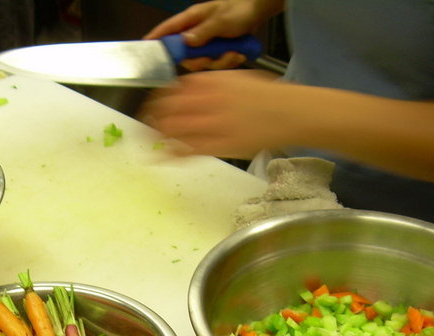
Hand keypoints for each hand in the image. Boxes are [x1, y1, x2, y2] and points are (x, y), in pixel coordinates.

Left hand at [141, 69, 292, 158]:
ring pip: (172, 130)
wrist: (288, 113)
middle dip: (152, 118)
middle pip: (167, 109)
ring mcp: (211, 124)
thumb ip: (212, 83)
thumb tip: (190, 89)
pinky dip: (168, 154)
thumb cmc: (267, 96)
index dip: (159, 99)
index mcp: (211, 82)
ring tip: (148, 143)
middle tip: (145, 126)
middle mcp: (207, 101)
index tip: (153, 105)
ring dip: (156, 136)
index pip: (174, 89)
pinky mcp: (217, 146)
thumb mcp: (237, 79)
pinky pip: (186, 151)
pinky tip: (159, 158)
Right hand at [143, 0, 281, 70]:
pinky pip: (216, 64)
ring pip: (203, 62)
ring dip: (219, 61)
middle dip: (201, 61)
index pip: (168, 29)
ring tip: (233, 52)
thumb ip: (203, 32)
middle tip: (212, 58)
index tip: (146, 47)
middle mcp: (196, 32)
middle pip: (186, 55)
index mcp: (192, 19)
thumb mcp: (221, 20)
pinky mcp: (216, 50)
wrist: (257, 12)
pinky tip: (237, 53)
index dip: (156, 38)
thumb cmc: (238, 9)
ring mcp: (206, 42)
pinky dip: (228, 61)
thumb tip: (186, 42)